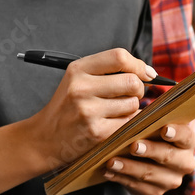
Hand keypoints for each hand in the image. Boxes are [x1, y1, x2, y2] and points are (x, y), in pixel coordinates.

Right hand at [24, 48, 153, 172]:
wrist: (45, 138)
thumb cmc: (67, 107)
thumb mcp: (77, 80)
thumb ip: (108, 71)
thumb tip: (149, 73)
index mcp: (77, 70)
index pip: (119, 57)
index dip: (138, 65)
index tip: (146, 74)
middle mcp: (81, 88)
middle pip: (131, 81)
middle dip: (138, 89)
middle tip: (130, 95)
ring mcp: (88, 111)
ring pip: (133, 104)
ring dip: (131, 109)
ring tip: (115, 112)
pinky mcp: (97, 132)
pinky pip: (129, 123)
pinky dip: (127, 124)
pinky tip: (113, 124)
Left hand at [103, 121, 194, 194]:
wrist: (142, 157)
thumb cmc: (146, 133)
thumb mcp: (150, 124)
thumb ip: (148, 121)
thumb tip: (132, 114)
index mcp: (187, 141)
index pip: (185, 136)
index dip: (176, 133)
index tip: (164, 129)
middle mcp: (184, 162)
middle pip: (168, 157)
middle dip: (150, 151)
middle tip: (133, 146)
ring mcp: (171, 180)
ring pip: (150, 174)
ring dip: (129, 168)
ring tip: (111, 162)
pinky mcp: (156, 191)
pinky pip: (138, 186)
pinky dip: (120, 178)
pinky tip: (107, 172)